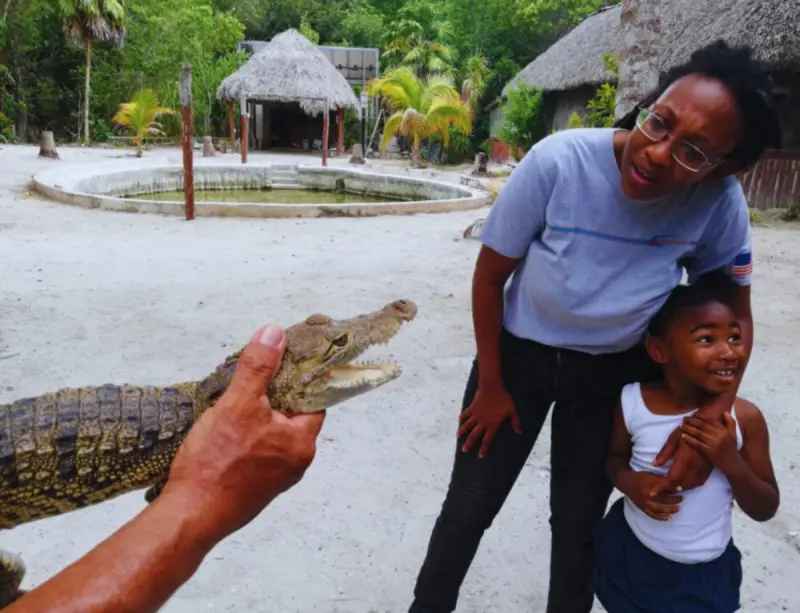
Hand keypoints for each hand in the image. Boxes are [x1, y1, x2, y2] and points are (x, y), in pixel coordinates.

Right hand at [164, 323, 325, 542]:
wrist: (189, 514)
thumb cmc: (216, 464)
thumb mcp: (238, 403)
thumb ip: (259, 367)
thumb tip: (274, 334)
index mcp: (301, 442)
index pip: (315, 399)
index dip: (300, 377)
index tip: (284, 359)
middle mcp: (295, 463)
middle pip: (293, 415)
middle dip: (273, 395)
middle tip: (252, 377)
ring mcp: (274, 478)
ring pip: (272, 433)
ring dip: (257, 416)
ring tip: (234, 400)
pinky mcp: (253, 487)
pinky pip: (257, 452)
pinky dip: (246, 436)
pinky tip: (224, 430)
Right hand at [457, 383, 520, 457]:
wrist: (492, 387)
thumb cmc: (504, 399)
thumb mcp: (512, 411)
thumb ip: (515, 422)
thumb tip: (519, 432)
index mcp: (492, 425)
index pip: (487, 440)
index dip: (483, 449)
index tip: (480, 456)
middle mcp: (482, 422)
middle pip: (474, 436)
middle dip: (469, 444)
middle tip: (464, 450)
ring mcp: (476, 415)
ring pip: (467, 426)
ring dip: (462, 432)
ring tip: (458, 437)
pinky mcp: (472, 407)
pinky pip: (465, 414)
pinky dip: (462, 418)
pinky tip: (459, 420)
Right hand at [618, 471, 682, 520]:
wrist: (625, 482)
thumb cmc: (640, 477)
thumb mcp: (650, 474)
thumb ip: (661, 480)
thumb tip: (675, 484)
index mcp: (649, 483)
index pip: (664, 486)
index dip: (674, 488)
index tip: (681, 489)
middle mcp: (647, 493)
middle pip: (664, 498)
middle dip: (675, 499)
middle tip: (682, 498)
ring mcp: (644, 501)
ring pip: (659, 508)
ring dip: (670, 509)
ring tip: (678, 508)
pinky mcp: (641, 507)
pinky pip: (652, 514)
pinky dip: (660, 517)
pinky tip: (668, 518)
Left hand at [651, 424, 713, 494]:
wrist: (707, 427)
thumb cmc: (687, 431)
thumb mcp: (673, 438)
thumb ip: (664, 453)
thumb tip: (654, 465)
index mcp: (685, 457)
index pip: (672, 478)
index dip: (661, 487)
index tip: (653, 492)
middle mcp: (696, 465)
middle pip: (681, 485)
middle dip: (669, 490)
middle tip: (659, 490)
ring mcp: (704, 468)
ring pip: (691, 485)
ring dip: (680, 489)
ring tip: (669, 489)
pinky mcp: (709, 468)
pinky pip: (699, 482)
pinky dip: (690, 486)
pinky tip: (683, 484)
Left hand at [680, 412, 740, 474]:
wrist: (734, 465)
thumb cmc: (732, 449)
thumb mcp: (733, 435)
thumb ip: (730, 423)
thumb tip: (725, 412)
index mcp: (724, 431)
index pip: (710, 420)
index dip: (700, 416)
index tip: (692, 414)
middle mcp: (719, 436)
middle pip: (703, 425)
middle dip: (692, 421)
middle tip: (684, 418)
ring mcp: (714, 444)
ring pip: (698, 433)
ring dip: (688, 428)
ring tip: (681, 425)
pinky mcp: (709, 452)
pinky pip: (697, 444)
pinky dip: (689, 439)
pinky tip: (683, 436)